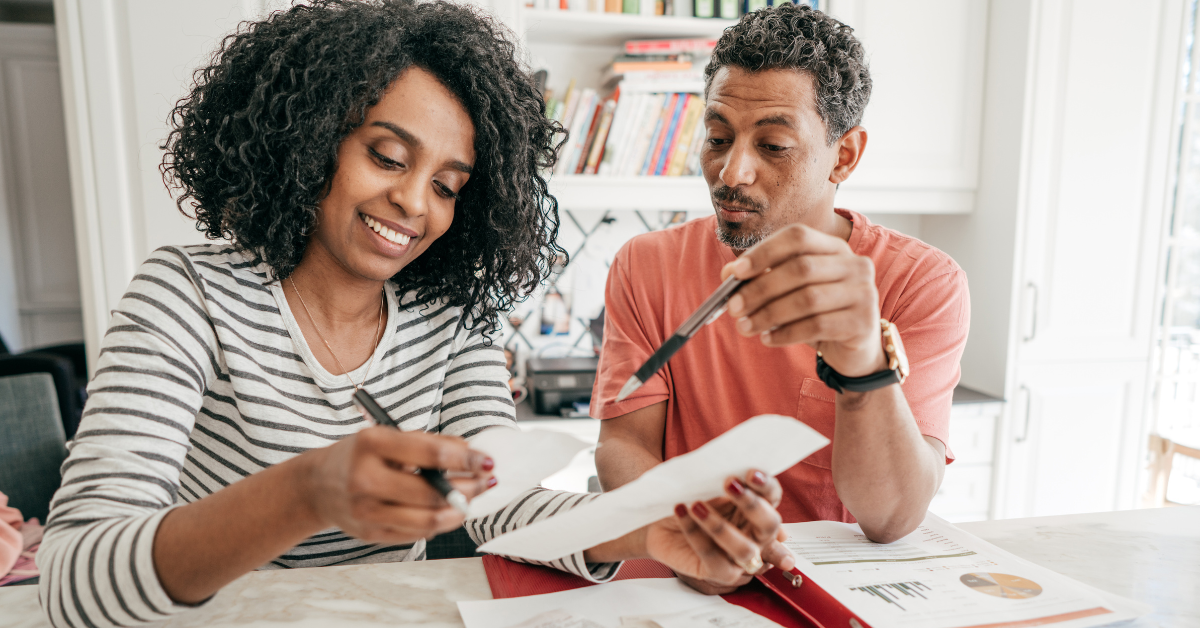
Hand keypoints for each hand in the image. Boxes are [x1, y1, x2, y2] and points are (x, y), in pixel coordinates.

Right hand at [301, 427, 494, 543]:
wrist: (317, 485)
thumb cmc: (360, 456)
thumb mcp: (387, 437)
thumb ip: (427, 442)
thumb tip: (470, 452)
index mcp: (371, 444)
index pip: (429, 454)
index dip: (465, 459)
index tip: (486, 460)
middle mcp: (365, 479)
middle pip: (432, 492)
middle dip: (468, 488)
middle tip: (485, 482)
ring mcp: (366, 511)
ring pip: (428, 520)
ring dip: (458, 511)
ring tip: (470, 500)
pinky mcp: (370, 534)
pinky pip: (417, 534)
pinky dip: (439, 523)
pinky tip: (447, 511)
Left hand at [645, 470, 794, 594]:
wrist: (658, 520)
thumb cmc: (688, 499)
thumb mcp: (705, 485)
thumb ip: (723, 480)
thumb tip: (733, 471)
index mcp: (757, 508)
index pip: (772, 496)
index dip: (766, 485)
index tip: (750, 472)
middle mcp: (754, 535)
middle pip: (769, 525)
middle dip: (752, 505)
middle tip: (729, 484)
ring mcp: (739, 557)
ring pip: (745, 550)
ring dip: (721, 526)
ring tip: (696, 505)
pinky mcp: (719, 572)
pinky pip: (714, 559)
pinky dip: (696, 535)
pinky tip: (681, 512)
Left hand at [722, 224, 884, 377]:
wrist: (854, 349)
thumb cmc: (817, 314)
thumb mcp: (789, 292)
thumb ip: (762, 278)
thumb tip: (728, 274)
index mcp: (834, 247)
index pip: (798, 237)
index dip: (764, 252)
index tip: (735, 272)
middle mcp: (855, 264)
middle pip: (801, 268)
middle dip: (760, 289)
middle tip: (733, 308)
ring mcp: (864, 292)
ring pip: (808, 299)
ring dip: (768, 314)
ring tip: (744, 327)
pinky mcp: (863, 323)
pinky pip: (817, 325)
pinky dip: (786, 333)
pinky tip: (767, 339)